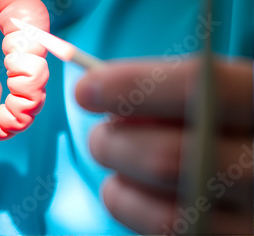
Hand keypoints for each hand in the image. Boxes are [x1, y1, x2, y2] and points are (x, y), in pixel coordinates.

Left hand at [75, 57, 252, 234]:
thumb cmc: (219, 117)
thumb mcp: (210, 91)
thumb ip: (166, 88)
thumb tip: (97, 91)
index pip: (201, 89)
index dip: (133, 87)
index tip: (85, 89)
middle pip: (171, 159)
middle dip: (113, 145)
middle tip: (99, 136)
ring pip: (167, 216)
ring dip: (119, 188)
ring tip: (115, 163)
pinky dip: (133, 211)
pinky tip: (128, 190)